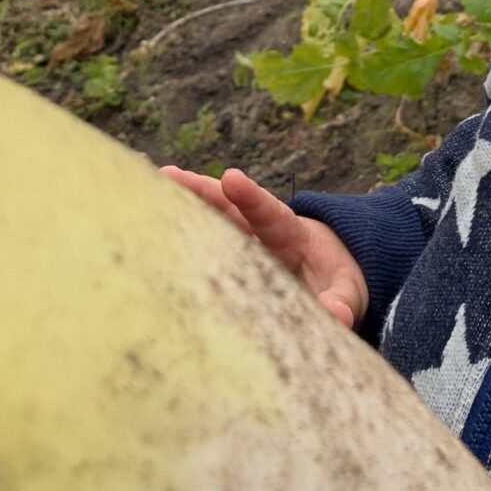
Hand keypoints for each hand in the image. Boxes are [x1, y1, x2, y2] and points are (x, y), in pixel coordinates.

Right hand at [159, 165, 369, 328]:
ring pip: (209, 219)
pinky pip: (203, 243)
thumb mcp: (347, 291)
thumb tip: (336, 316)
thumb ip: (341, 301)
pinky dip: (177, 234)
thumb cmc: (336, 282)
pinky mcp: (228, 260)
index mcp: (291, 234)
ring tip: (146, 186)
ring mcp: (241, 243)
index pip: (270, 213)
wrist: (329, 275)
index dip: (250, 197)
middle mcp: (260, 232)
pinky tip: (142, 228)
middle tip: (168, 174)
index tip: (231, 178)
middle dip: (201, 190)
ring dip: (180, 204)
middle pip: (228, 207)